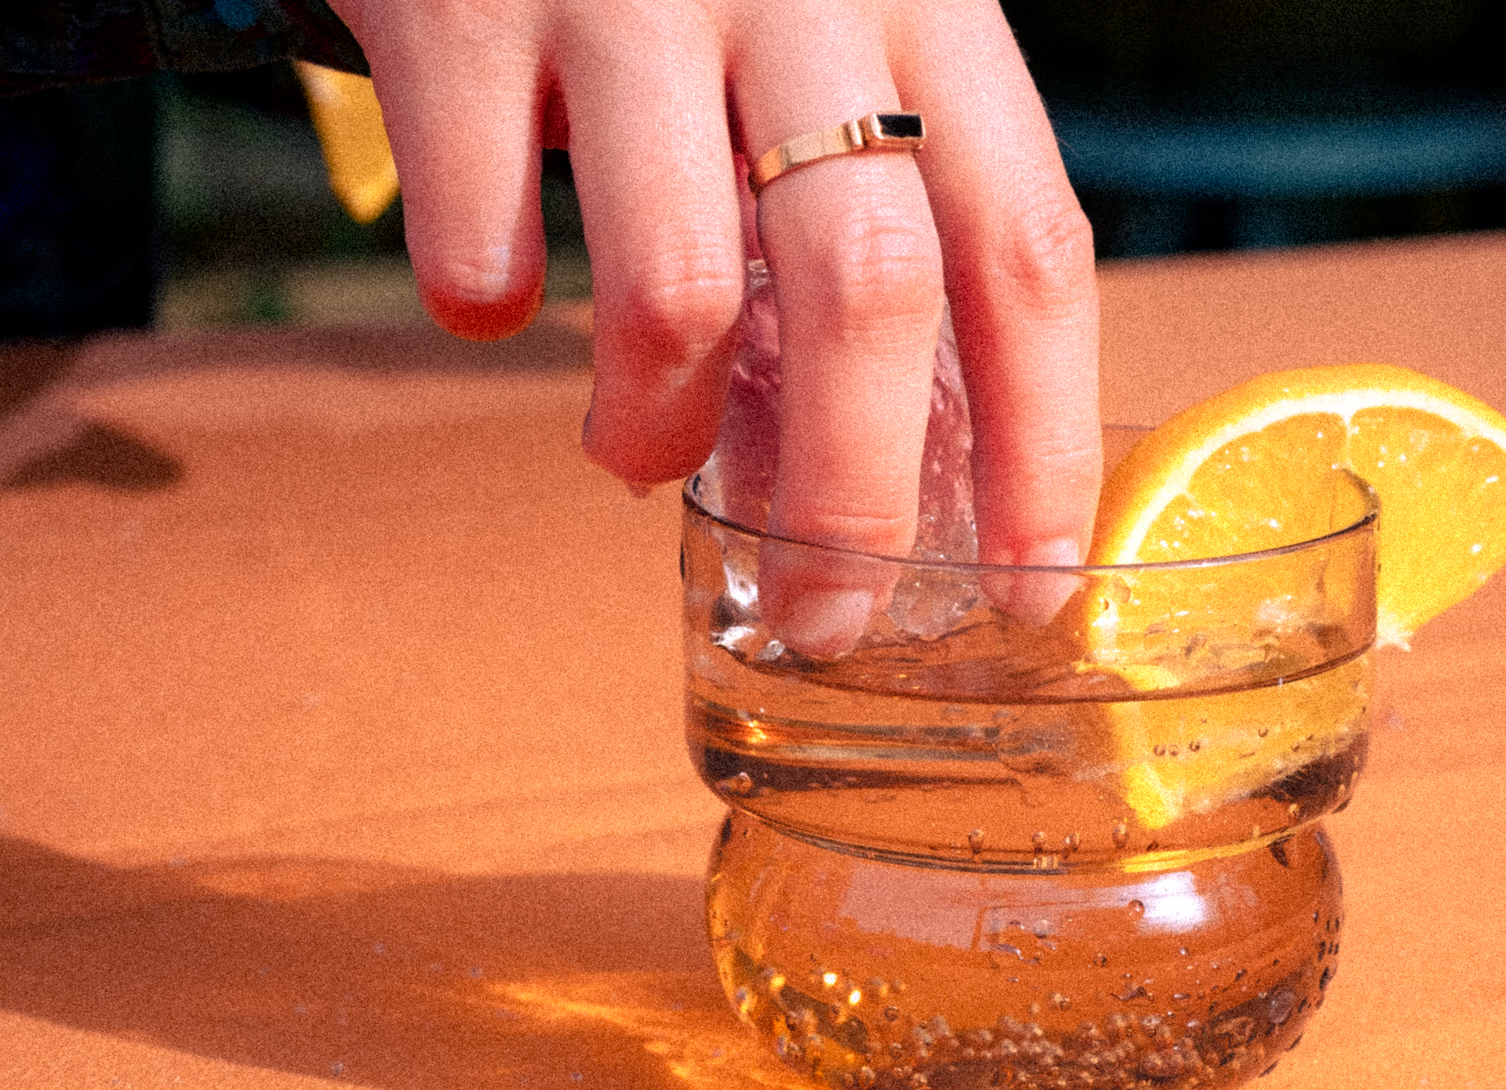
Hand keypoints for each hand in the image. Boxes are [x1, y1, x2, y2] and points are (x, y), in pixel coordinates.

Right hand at [329, 0, 1100, 651]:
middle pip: (873, 293)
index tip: (1032, 581)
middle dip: (856, 496)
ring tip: (629, 455)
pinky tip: (495, 294)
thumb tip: (869, 469)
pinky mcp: (461, 12)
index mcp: (925, 5)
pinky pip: (482, 246)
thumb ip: (866, 206)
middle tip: (824, 612)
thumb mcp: (826, 36)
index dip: (1044, 436)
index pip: (1025, 247)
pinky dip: (488, 309)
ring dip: (653, 429)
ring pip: (677, 291)